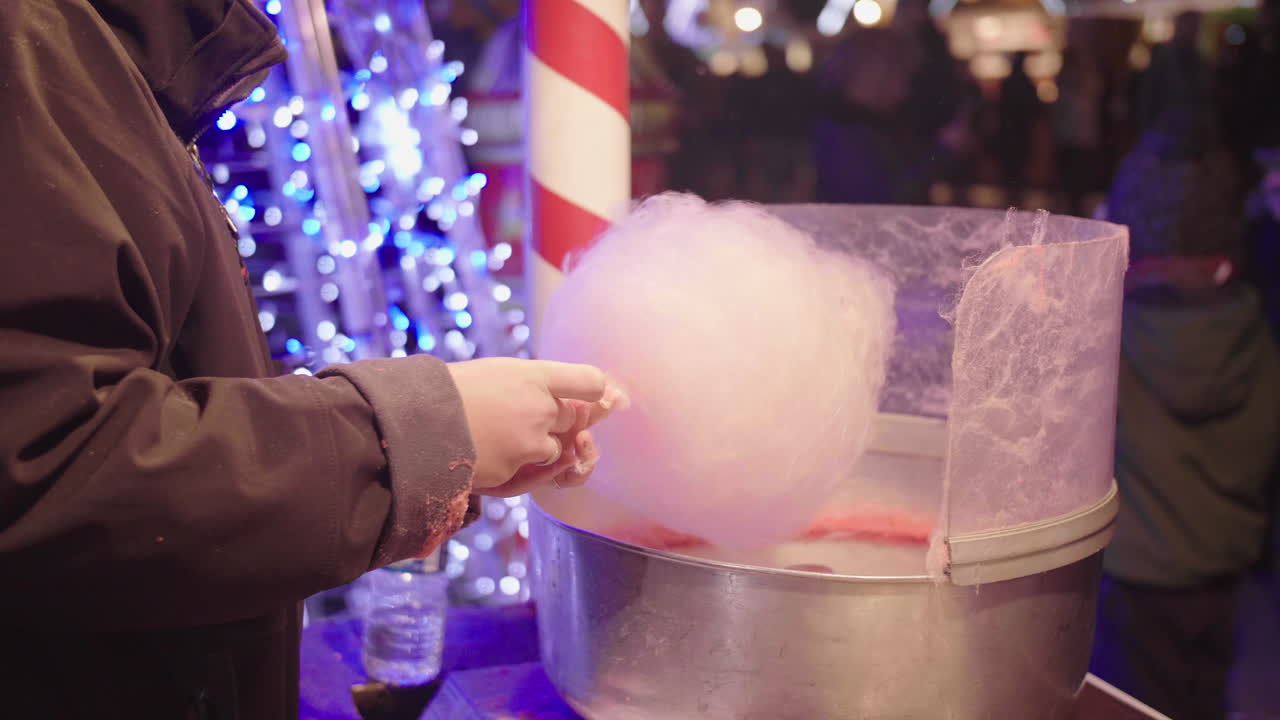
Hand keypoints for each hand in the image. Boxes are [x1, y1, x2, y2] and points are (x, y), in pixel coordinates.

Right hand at [447, 358, 625, 496]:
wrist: (413, 425)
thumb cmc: (447, 393)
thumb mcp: (492, 373)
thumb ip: (527, 384)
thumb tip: (555, 396)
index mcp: (532, 375)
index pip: (589, 379)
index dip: (597, 390)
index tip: (600, 395)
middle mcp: (540, 406)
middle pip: (575, 417)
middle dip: (560, 421)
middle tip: (524, 415)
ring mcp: (531, 441)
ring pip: (554, 449)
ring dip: (535, 447)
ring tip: (495, 433)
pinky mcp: (517, 469)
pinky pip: (530, 471)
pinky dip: (514, 466)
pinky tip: (484, 451)